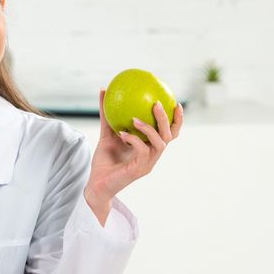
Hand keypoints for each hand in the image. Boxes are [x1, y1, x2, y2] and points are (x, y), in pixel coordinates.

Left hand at [84, 90, 183, 223]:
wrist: (96, 183)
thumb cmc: (104, 161)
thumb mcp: (106, 134)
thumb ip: (107, 115)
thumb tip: (104, 90)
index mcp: (149, 147)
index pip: (169, 133)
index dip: (177, 119)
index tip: (175, 102)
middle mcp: (152, 155)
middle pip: (169, 136)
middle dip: (166, 119)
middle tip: (157, 104)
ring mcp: (148, 163)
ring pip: (160, 143)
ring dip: (149, 129)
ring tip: (136, 118)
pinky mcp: (140, 170)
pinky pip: (142, 151)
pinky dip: (134, 140)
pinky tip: (122, 133)